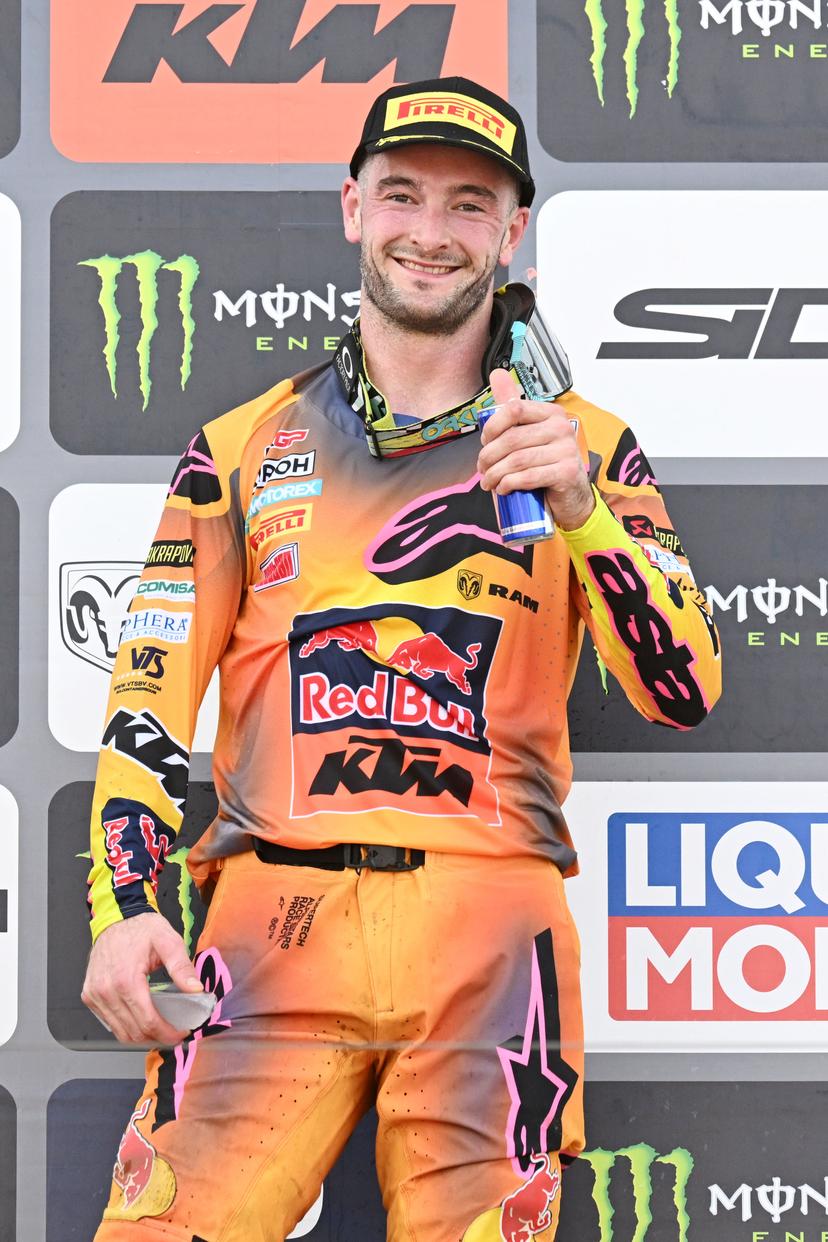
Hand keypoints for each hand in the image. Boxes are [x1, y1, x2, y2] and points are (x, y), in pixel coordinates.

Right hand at [82, 912, 202, 1045]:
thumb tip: (196, 990)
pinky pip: (109, 1023)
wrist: (117, 918)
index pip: (147, 1022)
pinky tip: (141, 1021)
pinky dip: (126, 1027)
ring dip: (142, 1036)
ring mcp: (95, 995)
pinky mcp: (89, 996)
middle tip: (174, 1033)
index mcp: (126, 980)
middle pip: (134, 1032)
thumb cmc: (141, 928)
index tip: (180, 1034)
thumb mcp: (169, 941)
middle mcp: (106, 991)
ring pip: (119, 1032)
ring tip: (160, 1029)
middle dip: (157, 1037)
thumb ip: (182, 967)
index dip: (167, 1033)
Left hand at [477, 369, 594, 530]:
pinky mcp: (566, 472)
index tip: (484, 442)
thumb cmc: (545, 464)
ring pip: (517, 460)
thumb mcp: (528, 434)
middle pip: (512, 439)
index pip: (514, 409)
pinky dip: (509, 484)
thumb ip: (512, 407)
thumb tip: (497, 374)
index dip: (492, 427)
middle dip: (489, 457)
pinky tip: (503, 488)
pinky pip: (529, 476)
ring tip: (490, 482)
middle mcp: (561, 428)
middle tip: (482, 469)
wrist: (570, 494)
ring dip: (496, 474)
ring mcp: (566, 450)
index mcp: (550, 413)